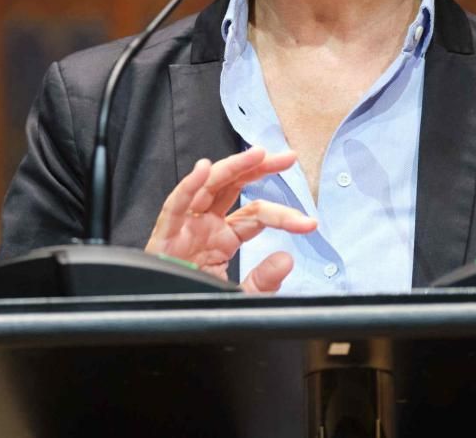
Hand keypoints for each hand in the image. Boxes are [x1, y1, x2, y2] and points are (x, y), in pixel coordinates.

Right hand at [145, 147, 317, 292]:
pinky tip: (204, 170)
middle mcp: (205, 224)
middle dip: (260, 167)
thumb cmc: (194, 305)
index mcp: (223, 237)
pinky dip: (188, 187)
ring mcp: (186, 226)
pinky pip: (175, 206)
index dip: (284, 216)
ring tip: (258, 155)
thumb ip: (262, 281)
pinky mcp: (165, 235)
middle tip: (288, 158)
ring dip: (232, 167)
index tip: (310, 223)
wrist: (165, 321)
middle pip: (233, 185)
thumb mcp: (239, 295)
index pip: (257, 215)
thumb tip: (287, 259)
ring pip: (208, 186)